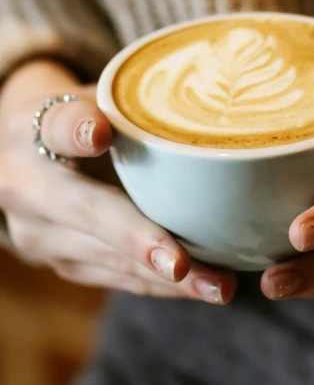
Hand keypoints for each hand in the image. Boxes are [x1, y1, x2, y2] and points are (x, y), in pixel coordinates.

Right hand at [0, 61, 235, 303]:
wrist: (23, 155)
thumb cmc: (77, 117)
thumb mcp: (93, 95)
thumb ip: (128, 104)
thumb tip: (201, 109)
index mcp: (33, 131)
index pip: (56, 127)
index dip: (77, 130)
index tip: (99, 132)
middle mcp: (27, 189)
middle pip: (87, 214)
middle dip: (138, 241)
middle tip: (179, 262)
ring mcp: (42, 236)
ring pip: (109, 259)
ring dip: (166, 278)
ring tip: (218, 287)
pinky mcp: (65, 265)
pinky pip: (118, 279)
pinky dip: (163, 285)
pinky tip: (204, 288)